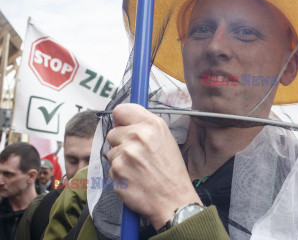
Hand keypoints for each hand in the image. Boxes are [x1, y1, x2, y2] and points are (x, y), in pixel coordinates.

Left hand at [107, 103, 201, 228]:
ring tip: (138, 168)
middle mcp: (138, 135)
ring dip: (120, 160)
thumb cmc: (171, 171)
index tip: (124, 126)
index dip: (121, 120)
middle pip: (112, 132)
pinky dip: (119, 175)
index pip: (121, 110)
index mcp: (152, 124)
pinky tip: (134, 178)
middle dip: (120, 143)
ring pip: (111, 152)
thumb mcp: (166, 139)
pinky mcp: (117, 170)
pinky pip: (110, 168)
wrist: (173, 200)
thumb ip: (145, 125)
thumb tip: (124, 118)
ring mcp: (126, 153)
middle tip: (137, 155)